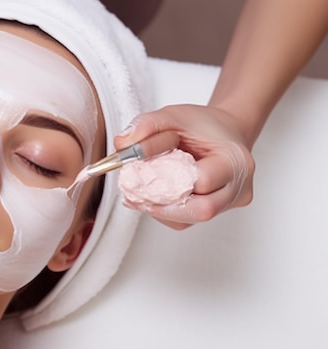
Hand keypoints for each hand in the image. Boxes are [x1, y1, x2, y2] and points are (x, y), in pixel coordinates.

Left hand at [114, 104, 255, 229]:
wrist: (223, 133)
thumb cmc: (202, 126)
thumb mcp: (173, 115)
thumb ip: (147, 125)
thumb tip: (122, 144)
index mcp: (235, 160)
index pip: (203, 181)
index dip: (171, 178)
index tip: (147, 169)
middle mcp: (238, 186)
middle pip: (201, 210)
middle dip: (163, 204)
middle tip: (135, 193)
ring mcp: (230, 202)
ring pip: (189, 220)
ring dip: (160, 209)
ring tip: (138, 193)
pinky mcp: (216, 212)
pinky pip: (186, 221)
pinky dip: (164, 211)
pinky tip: (150, 197)